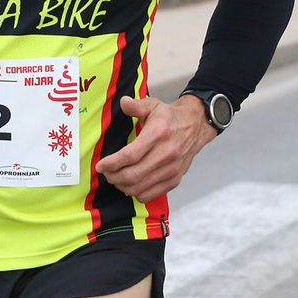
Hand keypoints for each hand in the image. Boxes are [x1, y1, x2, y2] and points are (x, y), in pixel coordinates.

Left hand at [94, 95, 218, 202]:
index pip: (131, 155)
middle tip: (106, 173)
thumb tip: (123, 102)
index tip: (100, 165)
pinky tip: (130, 184)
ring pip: (140, 187)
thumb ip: (136, 105)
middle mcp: (167, 153)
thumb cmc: (170, 118)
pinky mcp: (174, 180)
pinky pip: (150, 194)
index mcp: (158, 134)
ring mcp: (172, 169)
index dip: (112, 163)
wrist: (196, 126)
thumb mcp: (153, 105)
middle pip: (133, 175)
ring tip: (115, 178)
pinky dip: (136, 193)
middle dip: (113, 176)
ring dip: (122, 186)